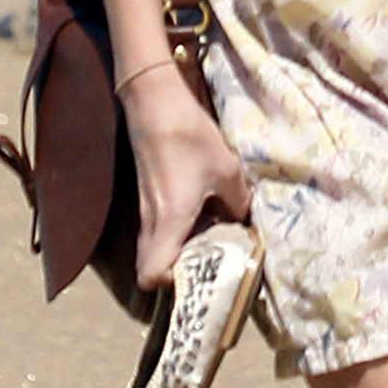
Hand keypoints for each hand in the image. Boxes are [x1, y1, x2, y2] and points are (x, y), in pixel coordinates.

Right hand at [123, 62, 252, 286]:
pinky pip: (156, 227)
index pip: (151, 274)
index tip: (198, 276)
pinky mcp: (146, 193)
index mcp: (170, 221)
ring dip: (176, 250)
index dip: (170, 284)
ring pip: (154, 246)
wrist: (155, 103)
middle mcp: (152, 220)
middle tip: (208, 263)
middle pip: (151, 266)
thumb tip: (242, 218)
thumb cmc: (189, 136)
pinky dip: (173, 230)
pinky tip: (199, 213)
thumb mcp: (226, 170)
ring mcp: (145, 207)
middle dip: (176, 272)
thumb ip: (238, 200)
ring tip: (208, 240)